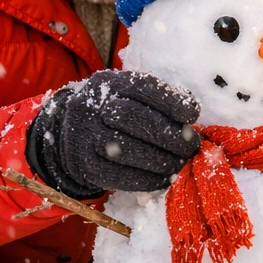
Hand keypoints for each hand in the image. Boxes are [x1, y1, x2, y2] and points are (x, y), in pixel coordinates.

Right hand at [26, 70, 200, 196]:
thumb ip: (159, 98)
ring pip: (127, 150)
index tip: (192, 116)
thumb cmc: (115, 113)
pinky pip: (118, 176)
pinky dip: (147, 180)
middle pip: (136, 120)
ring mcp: (83, 136)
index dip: (172, 102)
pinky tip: (163, 178)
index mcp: (110, 82)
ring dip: (162, 161)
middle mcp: (92, 105)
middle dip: (171, 136)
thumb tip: (190, 112)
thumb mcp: (131, 95)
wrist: (70, 135)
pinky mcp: (83, 165)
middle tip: (192, 147)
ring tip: (180, 164)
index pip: (143, 87)